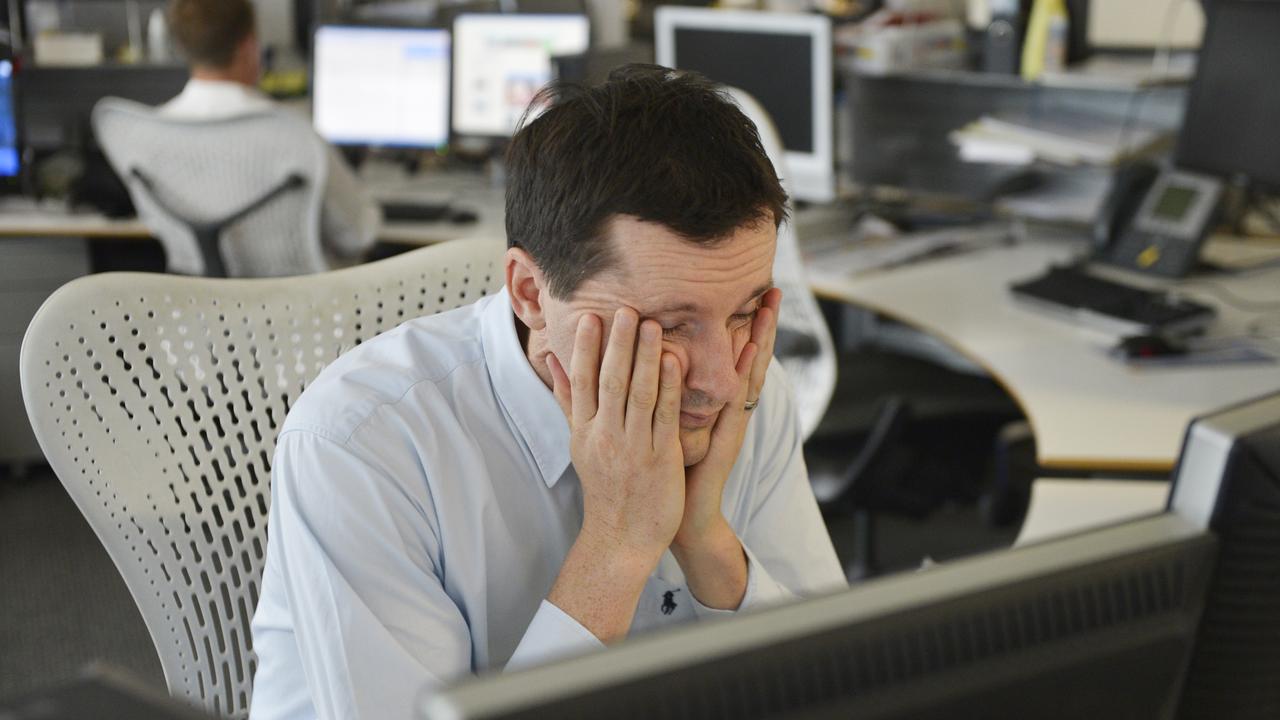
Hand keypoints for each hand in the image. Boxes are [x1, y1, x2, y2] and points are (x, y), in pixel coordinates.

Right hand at [546, 308, 686, 558]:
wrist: (621, 538)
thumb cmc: (604, 487)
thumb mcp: (579, 442)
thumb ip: (568, 399)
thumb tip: (552, 360)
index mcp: (585, 430)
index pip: (582, 381)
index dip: (585, 347)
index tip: (590, 316)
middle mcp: (606, 436)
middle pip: (609, 381)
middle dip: (617, 343)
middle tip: (625, 307)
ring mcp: (633, 447)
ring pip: (638, 394)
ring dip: (644, 357)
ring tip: (652, 324)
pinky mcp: (660, 458)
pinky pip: (665, 418)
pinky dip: (669, 388)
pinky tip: (673, 362)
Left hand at [674, 287, 781, 550]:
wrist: (681, 519)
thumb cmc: (670, 473)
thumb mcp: (665, 424)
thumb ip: (662, 394)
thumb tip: (648, 360)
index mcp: (715, 404)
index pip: (733, 357)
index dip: (743, 326)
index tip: (752, 292)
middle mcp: (728, 410)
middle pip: (750, 359)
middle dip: (762, 324)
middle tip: (773, 288)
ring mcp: (731, 423)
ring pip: (749, 374)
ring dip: (761, 340)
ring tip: (769, 308)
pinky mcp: (726, 440)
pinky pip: (736, 402)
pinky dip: (744, 376)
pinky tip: (749, 352)